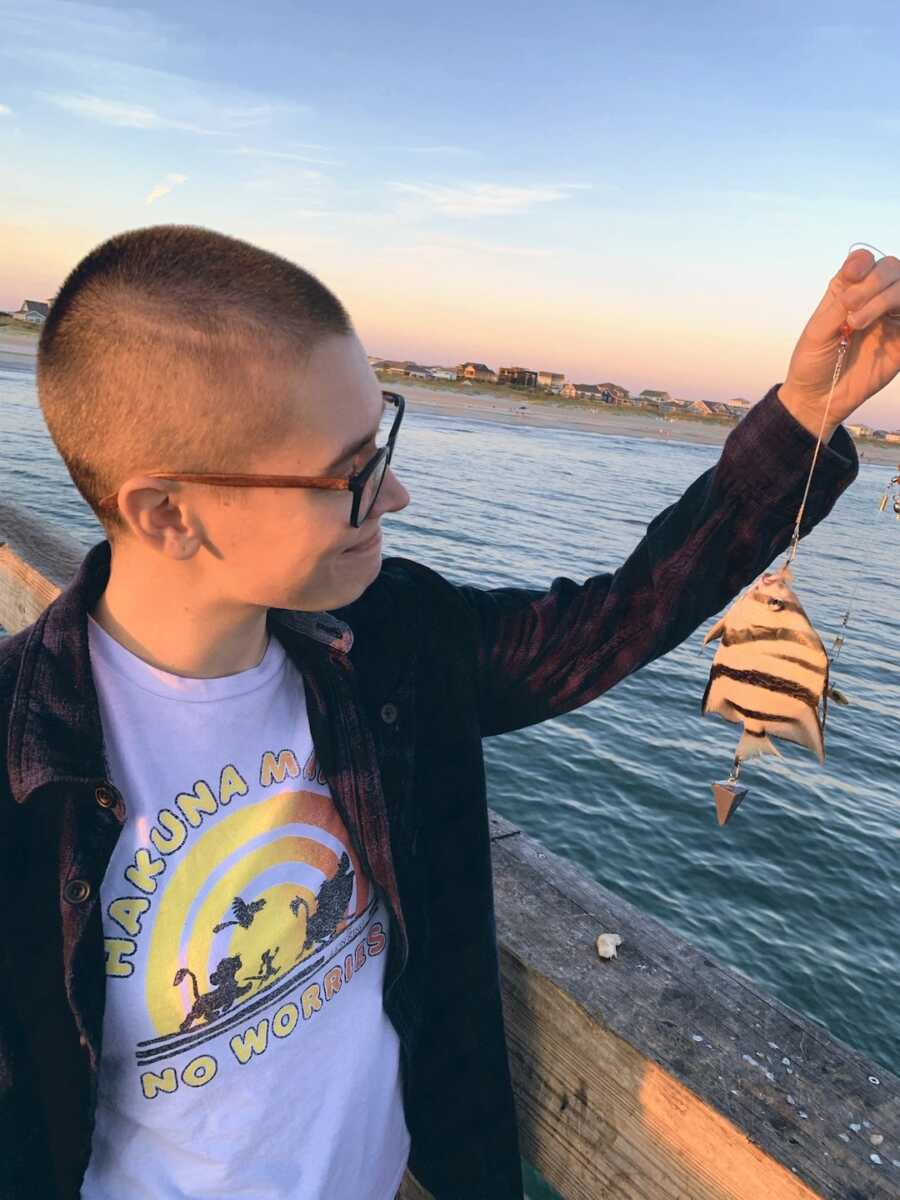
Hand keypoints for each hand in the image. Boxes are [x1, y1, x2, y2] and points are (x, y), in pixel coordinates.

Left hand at [777, 248, 899, 440]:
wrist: (818, 398)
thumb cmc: (813, 363)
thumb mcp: (819, 331)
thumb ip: (841, 304)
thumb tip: (861, 282)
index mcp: (847, 292)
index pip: (864, 262)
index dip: (862, 263)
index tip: (851, 276)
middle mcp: (872, 300)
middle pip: (890, 269)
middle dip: (874, 282)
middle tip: (849, 308)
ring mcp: (890, 318)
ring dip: (884, 298)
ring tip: (856, 323)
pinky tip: (888, 324)